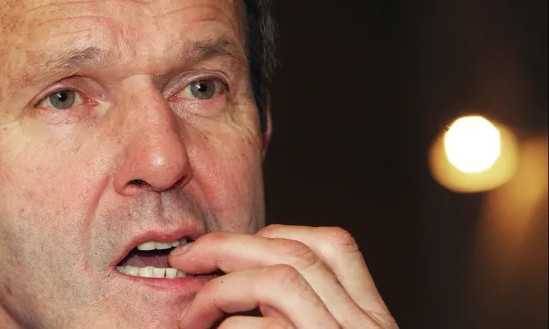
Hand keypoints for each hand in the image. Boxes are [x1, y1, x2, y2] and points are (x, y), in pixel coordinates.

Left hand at [168, 225, 396, 327]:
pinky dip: (226, 327)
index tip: (235, 248)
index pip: (333, 246)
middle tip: (184, 258)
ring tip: (190, 314)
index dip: (276, 234)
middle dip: (228, 247)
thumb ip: (298, 312)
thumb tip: (237, 273)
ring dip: (222, 289)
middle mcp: (366, 327)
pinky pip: (261, 327)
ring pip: (280, 280)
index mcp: (369, 318)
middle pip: (296, 253)